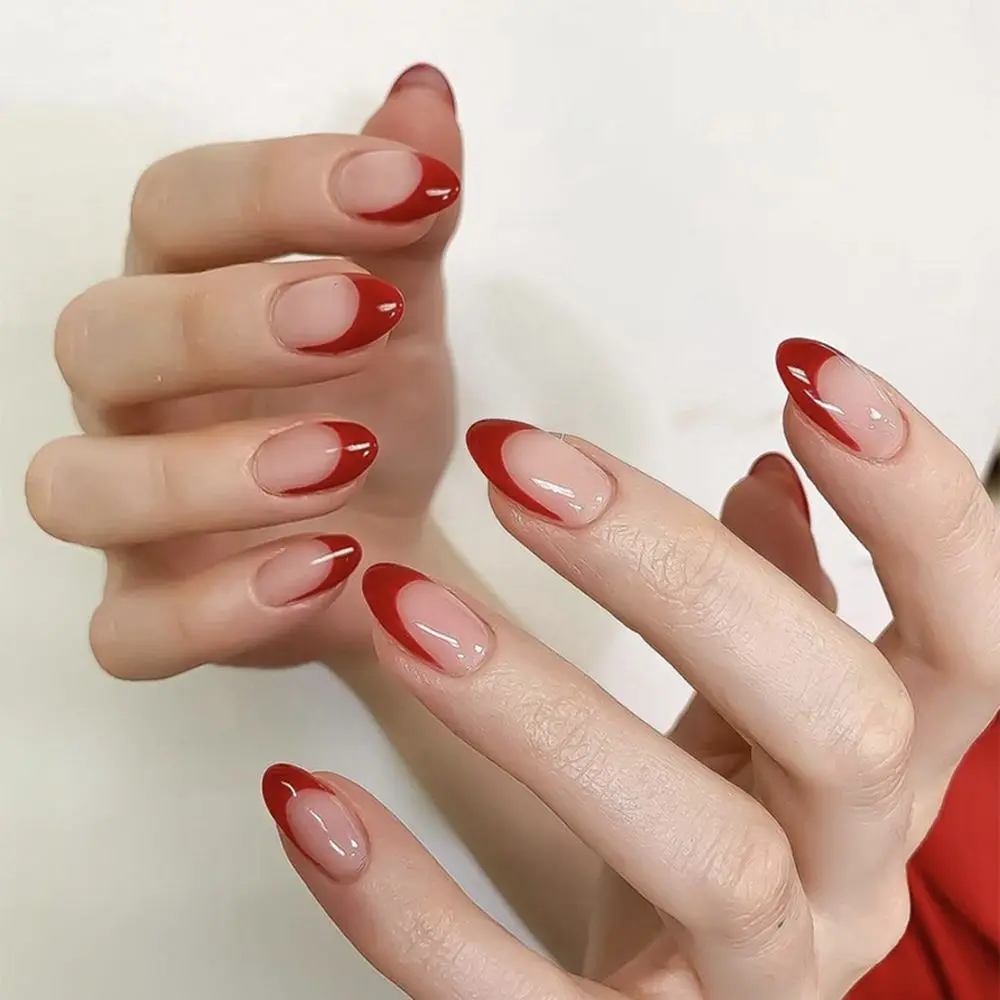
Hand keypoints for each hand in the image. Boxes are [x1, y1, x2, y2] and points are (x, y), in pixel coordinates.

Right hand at [25, 65, 462, 677]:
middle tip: (364, 317)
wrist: (381, 541)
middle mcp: (130, 396)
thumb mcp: (405, 311)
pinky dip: (216, 609)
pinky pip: (131, 629)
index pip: (184, 208)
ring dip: (208, 472)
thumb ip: (403, 218)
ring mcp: (129, 513)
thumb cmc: (369, 410)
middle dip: (229, 322)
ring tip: (344, 457)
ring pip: (83, 486)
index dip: (283, 187)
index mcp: (181, 291)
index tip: (408, 186)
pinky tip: (327, 567)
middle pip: (109, 333)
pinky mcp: (148, 611)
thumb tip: (426, 101)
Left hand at [260, 340, 999, 998]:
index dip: (912, 494)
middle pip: (831, 716)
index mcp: (892, 759)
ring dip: (537, 712)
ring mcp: (749, 977)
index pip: (969, 622)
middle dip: (676, 574)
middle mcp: (850, 868)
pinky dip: (407, 905)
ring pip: (697, 851)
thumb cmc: (724, 826)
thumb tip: (770, 473)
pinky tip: (310, 798)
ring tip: (400, 605)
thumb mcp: (768, 712)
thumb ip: (780, 595)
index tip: (801, 368)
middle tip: (519, 465)